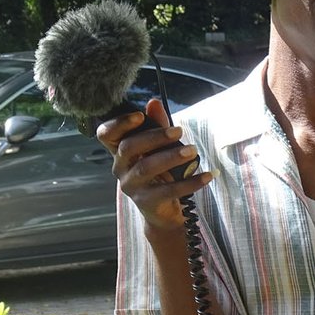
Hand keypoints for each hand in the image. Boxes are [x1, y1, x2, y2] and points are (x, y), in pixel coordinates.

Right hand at [96, 98, 211, 230]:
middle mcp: (121, 168)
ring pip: (147, 167)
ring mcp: (132, 186)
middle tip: (178, 131)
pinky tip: (208, 175)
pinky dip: (191, 182)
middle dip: (154, 137)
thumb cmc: (159, 172)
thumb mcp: (159, 147)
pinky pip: (169, 190)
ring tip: (193, 150)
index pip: (106, 134)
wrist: (162, 211)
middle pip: (129, 147)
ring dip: (171, 157)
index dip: (119, 123)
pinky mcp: (147, 202)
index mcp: (120, 151)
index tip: (139, 115)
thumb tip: (153, 102)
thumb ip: (157, 125)